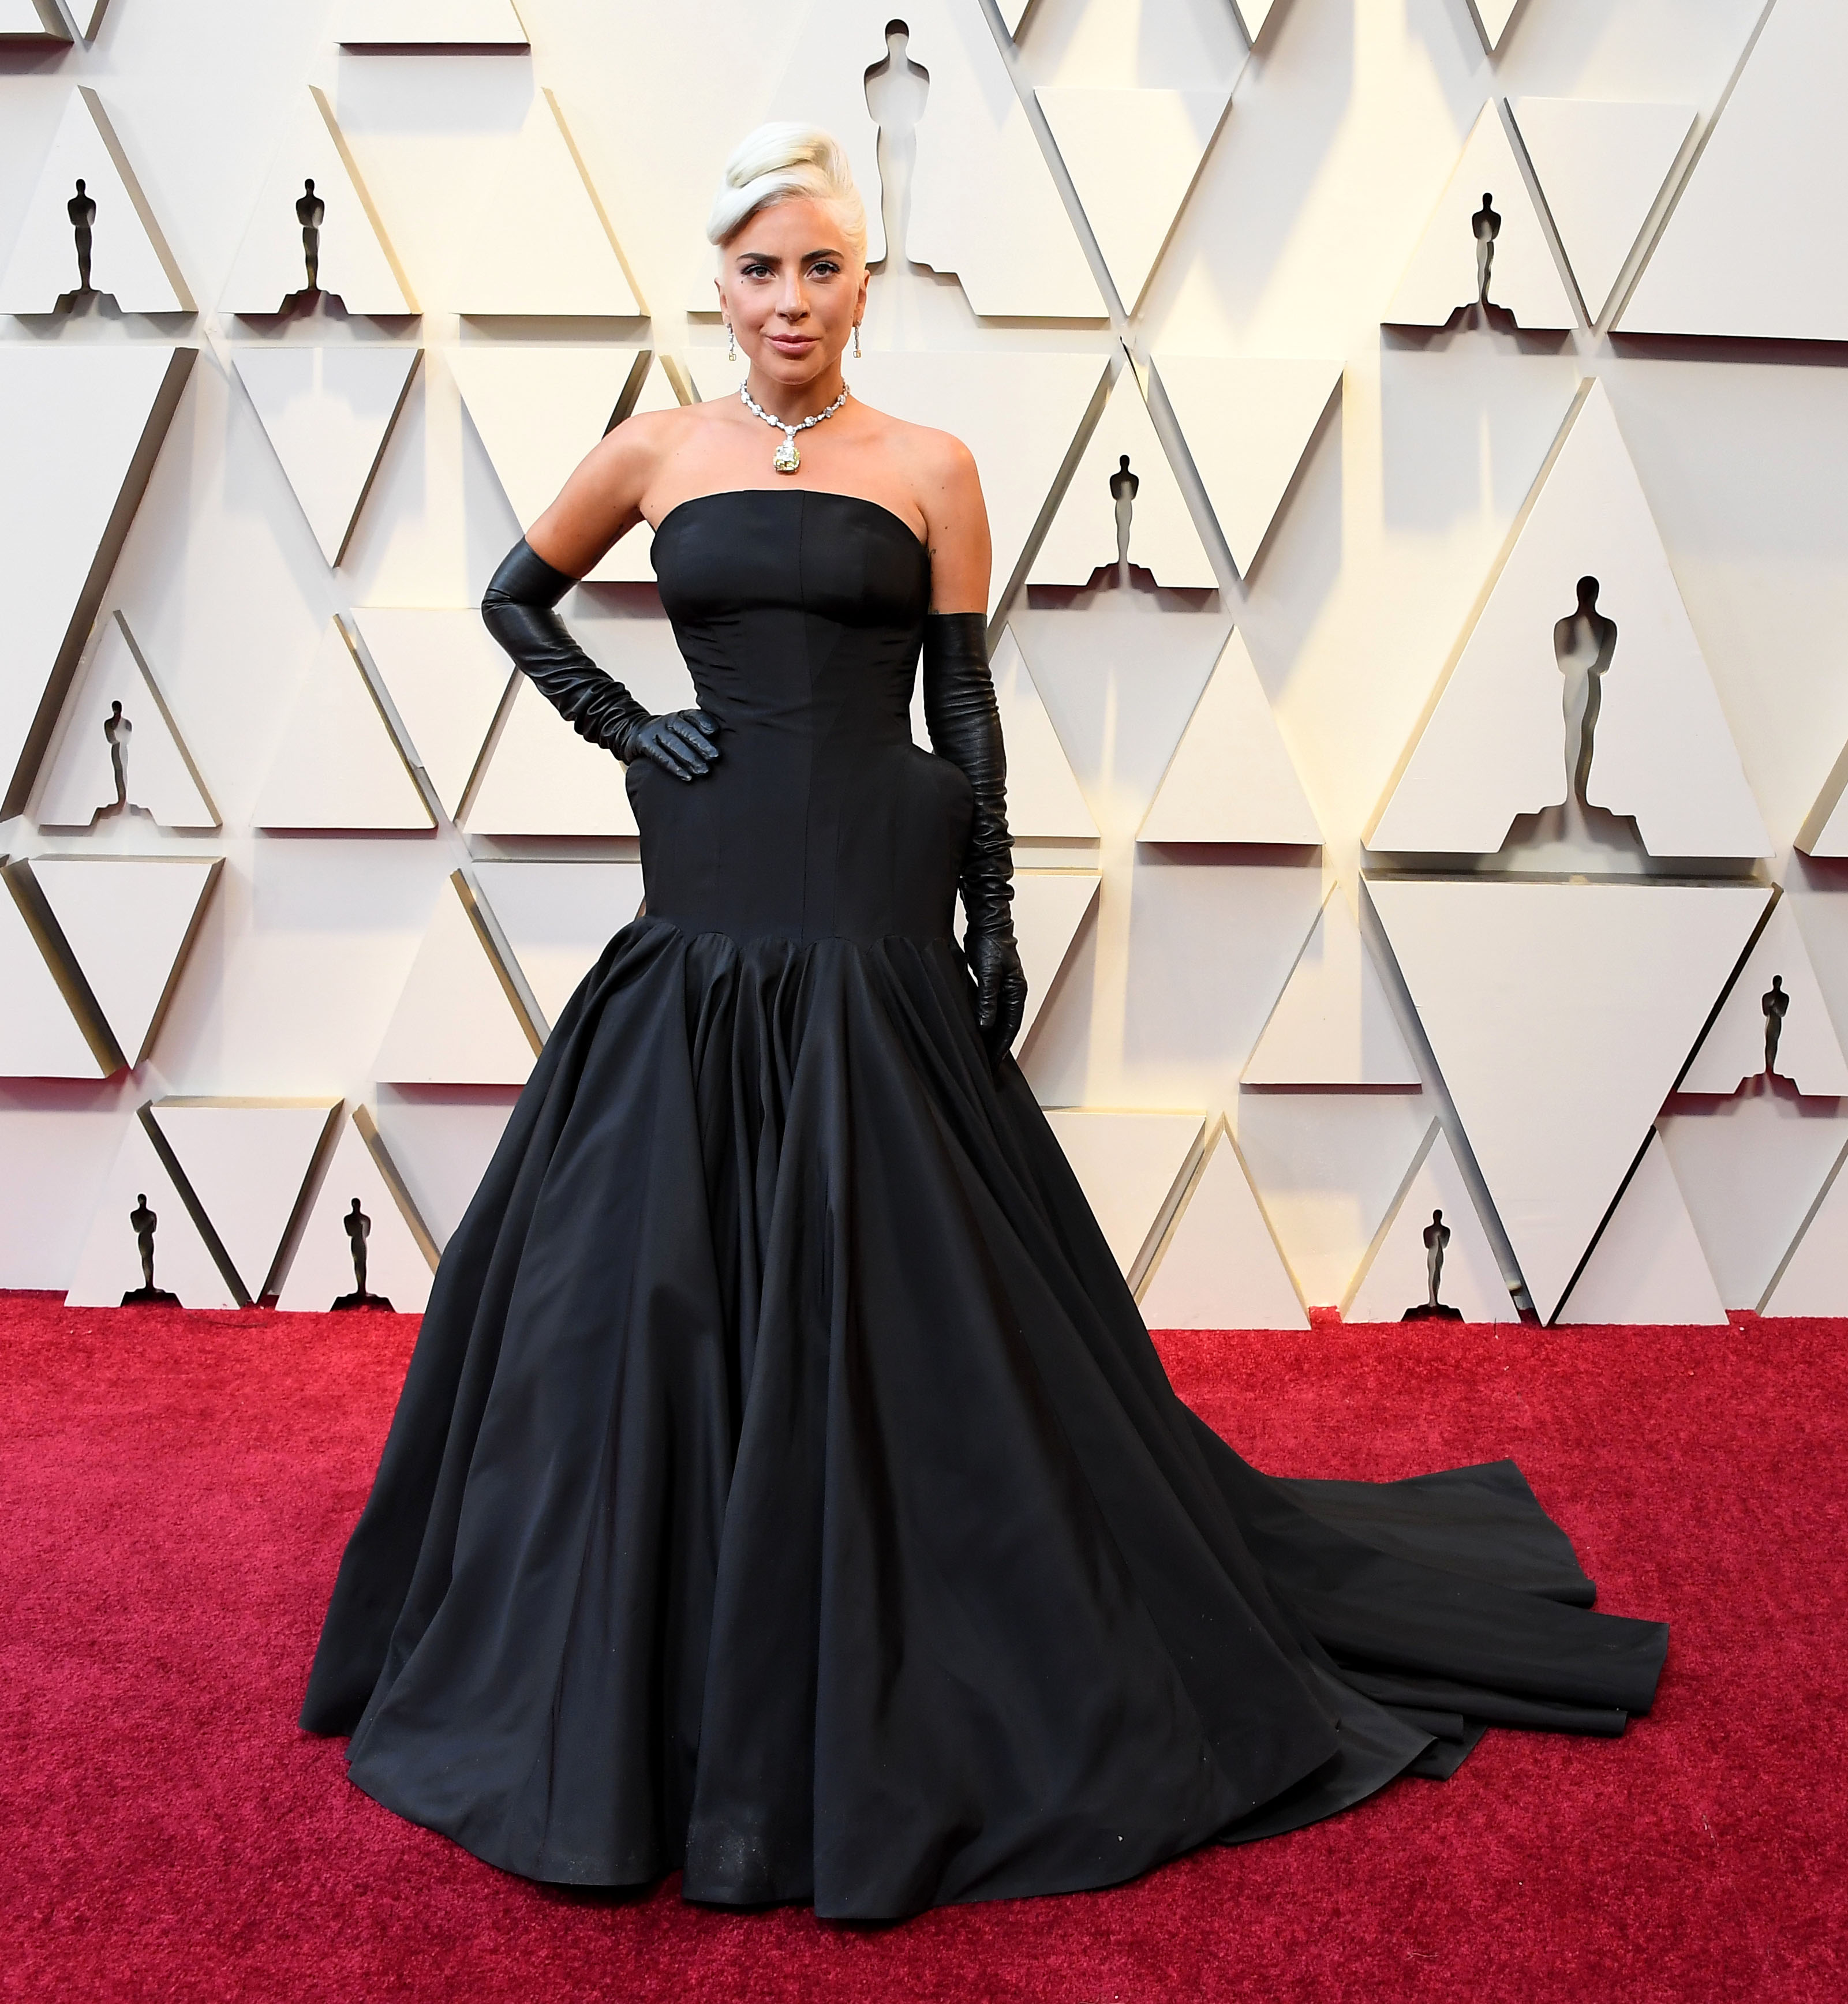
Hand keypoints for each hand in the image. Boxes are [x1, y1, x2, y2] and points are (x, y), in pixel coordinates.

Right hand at [624, 709, 719, 781]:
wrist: (635, 732)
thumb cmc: (668, 735)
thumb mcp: (681, 728)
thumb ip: (699, 733)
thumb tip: (721, 748)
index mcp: (680, 716)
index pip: (693, 716)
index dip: (704, 722)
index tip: (715, 732)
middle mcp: (668, 721)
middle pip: (685, 730)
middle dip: (701, 744)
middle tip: (715, 757)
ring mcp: (655, 731)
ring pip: (674, 744)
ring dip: (690, 758)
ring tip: (704, 770)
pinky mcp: (644, 743)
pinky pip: (660, 756)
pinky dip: (674, 767)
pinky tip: (686, 776)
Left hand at [966, 928, 1027, 1060]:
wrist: (987, 924)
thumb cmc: (990, 943)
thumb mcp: (988, 974)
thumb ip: (987, 1000)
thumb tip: (986, 1025)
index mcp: (1017, 992)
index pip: (1011, 1026)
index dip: (1002, 1046)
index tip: (992, 1062)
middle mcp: (1014, 993)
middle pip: (1008, 1027)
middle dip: (998, 1047)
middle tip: (987, 1065)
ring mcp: (1005, 990)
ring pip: (1001, 1020)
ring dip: (993, 1037)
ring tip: (983, 1054)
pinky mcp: (995, 986)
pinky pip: (993, 1011)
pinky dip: (987, 1024)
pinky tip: (979, 1032)